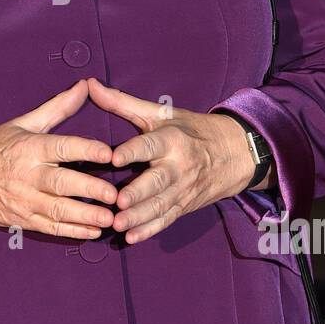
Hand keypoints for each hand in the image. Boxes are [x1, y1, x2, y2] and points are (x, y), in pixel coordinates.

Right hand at [0, 79, 118, 241]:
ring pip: (59, 211)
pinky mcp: (22, 220)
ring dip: (86, 216)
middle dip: (90, 190)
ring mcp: (24, 200)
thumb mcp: (21, 123)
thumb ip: (57, 108)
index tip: (109, 154)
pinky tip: (93, 232)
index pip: (61, 147)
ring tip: (110, 218)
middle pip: (62, 184)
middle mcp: (27, 175)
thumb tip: (85, 86)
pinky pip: (51, 228)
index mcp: (28, 148)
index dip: (86, 150)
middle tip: (115, 195)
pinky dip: (73, 232)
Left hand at [85, 76, 257, 244]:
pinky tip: (132, 238)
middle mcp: (179, 165)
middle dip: (138, 194)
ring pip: (160, 205)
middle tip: (117, 203)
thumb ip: (122, 103)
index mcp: (172, 139)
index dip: (133, 151)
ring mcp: (183, 188)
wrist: (234, 152)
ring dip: (139, 217)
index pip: (150, 145)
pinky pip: (167, 220)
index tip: (115, 157)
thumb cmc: (190, 129)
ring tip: (118, 225)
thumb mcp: (161, 114)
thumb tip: (90, 85)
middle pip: (157, 181)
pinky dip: (150, 230)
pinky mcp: (184, 205)